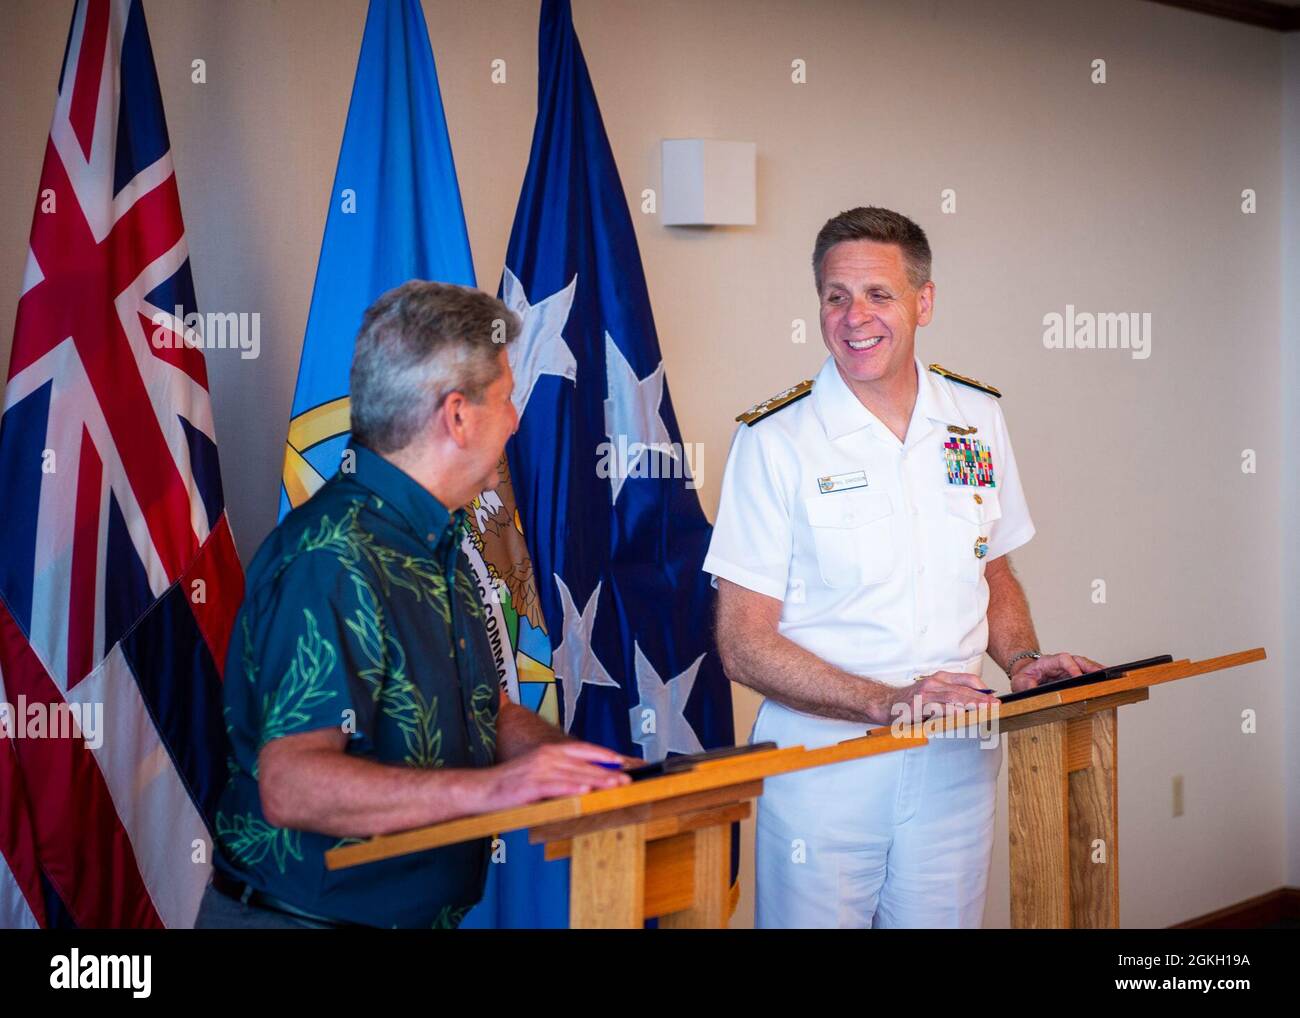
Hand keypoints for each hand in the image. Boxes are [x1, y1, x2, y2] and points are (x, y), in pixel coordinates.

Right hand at [476, 741, 630, 810]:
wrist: (481, 789)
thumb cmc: (511, 783)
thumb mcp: (537, 771)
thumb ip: (560, 773)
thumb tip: (586, 780)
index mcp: (549, 751)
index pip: (583, 749)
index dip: (604, 754)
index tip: (622, 761)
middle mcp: (546, 756)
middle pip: (583, 763)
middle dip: (607, 772)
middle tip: (627, 779)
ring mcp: (538, 770)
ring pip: (574, 775)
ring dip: (597, 781)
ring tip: (615, 786)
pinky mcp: (530, 786)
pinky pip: (556, 787)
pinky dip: (572, 789)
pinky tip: (585, 792)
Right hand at [872, 670, 1000, 726]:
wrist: (885, 704)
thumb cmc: (912, 703)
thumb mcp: (934, 695)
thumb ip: (952, 697)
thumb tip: (976, 705)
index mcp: (940, 678)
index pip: (968, 679)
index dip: (983, 689)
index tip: (996, 699)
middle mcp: (935, 682)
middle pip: (964, 690)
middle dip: (982, 699)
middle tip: (997, 706)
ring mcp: (927, 692)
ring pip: (954, 697)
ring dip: (971, 705)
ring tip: (985, 711)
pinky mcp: (919, 704)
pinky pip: (939, 708)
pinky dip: (952, 712)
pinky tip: (962, 716)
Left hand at [1009, 652, 1103, 693]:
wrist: (1026, 676)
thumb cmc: (1024, 677)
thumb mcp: (1020, 681)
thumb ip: (1025, 685)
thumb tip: (1032, 690)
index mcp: (1049, 662)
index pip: (1063, 660)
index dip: (1072, 667)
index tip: (1078, 676)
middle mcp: (1062, 664)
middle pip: (1079, 661)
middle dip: (1091, 667)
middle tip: (1102, 675)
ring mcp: (1069, 669)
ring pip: (1086, 667)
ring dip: (1098, 671)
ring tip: (1110, 678)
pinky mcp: (1074, 676)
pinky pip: (1087, 675)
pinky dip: (1097, 677)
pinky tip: (1107, 683)